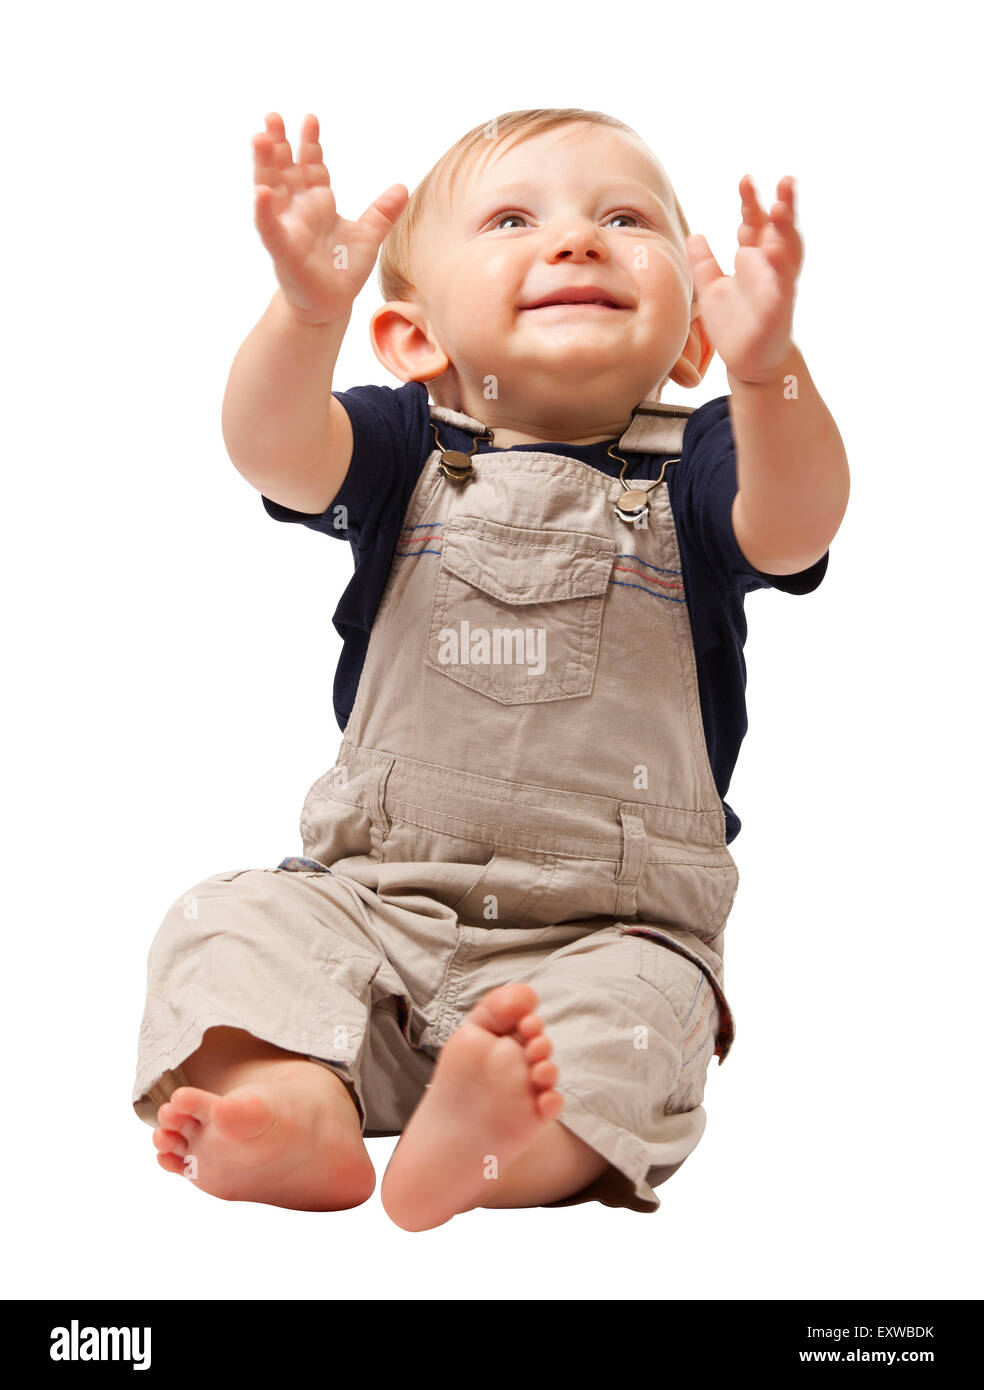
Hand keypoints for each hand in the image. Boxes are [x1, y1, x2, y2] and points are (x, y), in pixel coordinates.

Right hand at [252, 112, 408, 325]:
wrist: (332, 305)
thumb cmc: (344, 270)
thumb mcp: (369, 237)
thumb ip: (383, 212)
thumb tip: (402, 188)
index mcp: (318, 201)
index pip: (311, 164)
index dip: (310, 142)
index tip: (311, 117)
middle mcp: (298, 209)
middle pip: (285, 169)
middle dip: (278, 143)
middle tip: (273, 116)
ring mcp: (287, 227)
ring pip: (271, 189)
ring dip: (264, 165)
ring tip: (260, 138)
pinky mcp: (282, 250)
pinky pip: (269, 227)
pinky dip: (264, 211)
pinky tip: (261, 192)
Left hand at [685, 175, 802, 384]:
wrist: (748, 362)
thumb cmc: (735, 324)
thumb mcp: (712, 289)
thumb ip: (704, 263)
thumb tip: (694, 235)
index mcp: (753, 259)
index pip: (754, 223)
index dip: (750, 202)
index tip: (745, 179)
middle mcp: (768, 268)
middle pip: (779, 231)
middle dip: (782, 206)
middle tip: (783, 180)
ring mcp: (776, 288)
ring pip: (787, 254)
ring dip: (787, 231)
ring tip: (782, 209)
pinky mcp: (777, 311)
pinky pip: (781, 289)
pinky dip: (780, 274)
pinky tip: (777, 256)